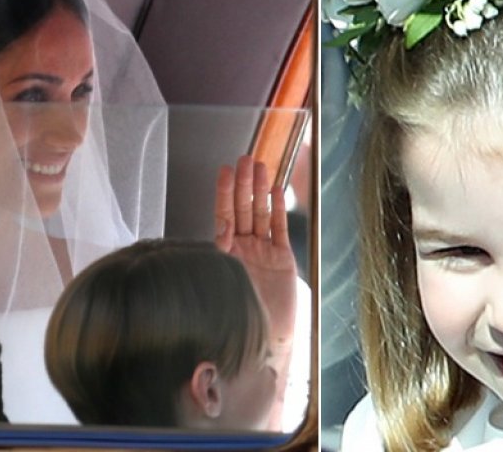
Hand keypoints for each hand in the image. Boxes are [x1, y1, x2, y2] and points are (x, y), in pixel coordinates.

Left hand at [215, 155, 297, 344]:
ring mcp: (262, 252)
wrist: (266, 342)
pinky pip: (278, 229)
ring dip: (260, 190)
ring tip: (261, 165)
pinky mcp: (282, 259)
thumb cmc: (240, 319)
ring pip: (260, 214)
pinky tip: (276, 190)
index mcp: (224, 254)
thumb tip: (220, 230)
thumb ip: (221, 257)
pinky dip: (277, 209)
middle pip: (242, 210)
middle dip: (244, 184)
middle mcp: (242, 250)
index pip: (223, 216)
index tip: (225, 171)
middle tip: (245, 159)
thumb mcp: (224, 285)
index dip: (224, 193)